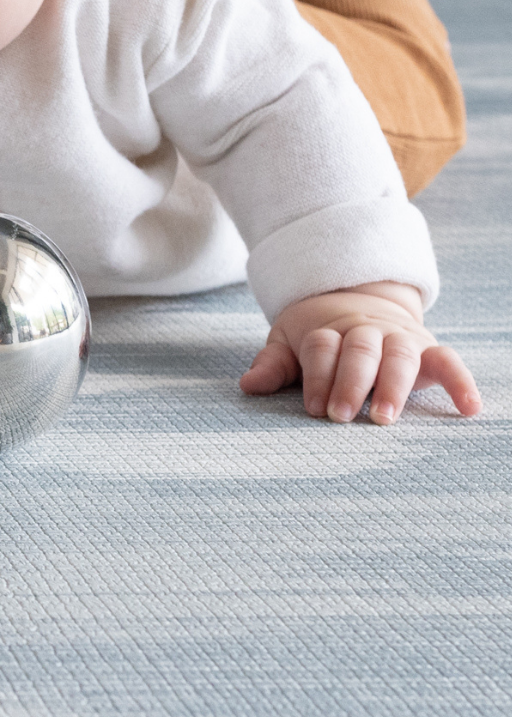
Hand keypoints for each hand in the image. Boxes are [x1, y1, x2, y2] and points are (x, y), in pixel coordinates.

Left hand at [240, 281, 480, 425]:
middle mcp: (367, 331)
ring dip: (394, 385)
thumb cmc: (319, 335)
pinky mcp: (428, 350)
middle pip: (361, 350)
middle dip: (351, 383)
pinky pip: (449, 362)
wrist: (358, 299)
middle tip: (341, 416)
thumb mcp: (289, 342)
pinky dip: (461, 382)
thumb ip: (274, 364)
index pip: (322, 347)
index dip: (318, 375)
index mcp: (328, 329)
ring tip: (385, 417)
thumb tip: (248, 385)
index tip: (312, 406)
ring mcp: (400, 339)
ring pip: (400, 356)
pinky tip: (469, 408)